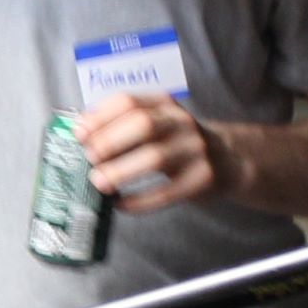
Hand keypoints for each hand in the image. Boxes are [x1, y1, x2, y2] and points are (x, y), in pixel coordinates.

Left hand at [77, 93, 235, 211]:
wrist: (228, 159)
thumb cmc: (177, 142)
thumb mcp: (157, 123)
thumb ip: (124, 124)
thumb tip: (80, 132)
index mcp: (164, 104)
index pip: (129, 102)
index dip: (100, 117)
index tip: (79, 134)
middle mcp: (182, 122)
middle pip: (142, 125)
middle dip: (109, 142)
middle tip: (88, 158)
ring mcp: (195, 149)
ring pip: (155, 157)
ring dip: (121, 171)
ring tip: (98, 182)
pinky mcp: (203, 178)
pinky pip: (167, 192)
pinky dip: (140, 201)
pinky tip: (120, 205)